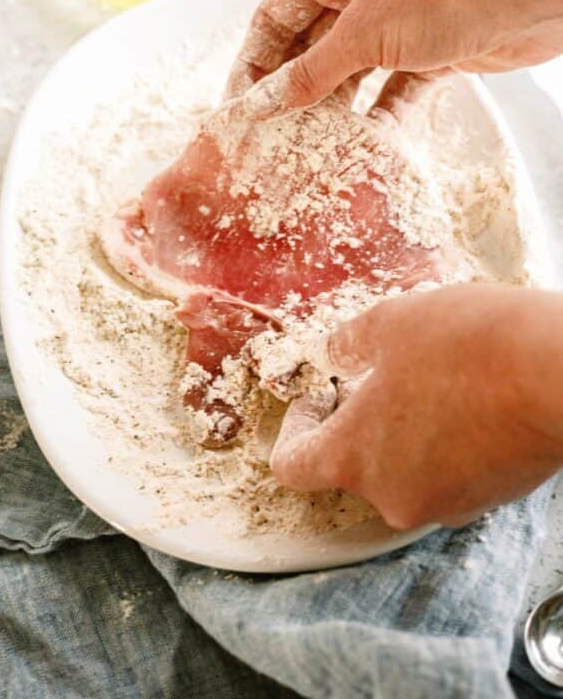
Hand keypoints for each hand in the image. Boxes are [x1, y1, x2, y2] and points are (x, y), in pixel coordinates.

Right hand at [227, 0, 562, 116]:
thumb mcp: (362, 35)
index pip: (276, 13)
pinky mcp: (429, 49)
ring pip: (350, 70)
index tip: (236, 106)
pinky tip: (366, 146)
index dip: (252, 60)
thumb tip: (260, 105)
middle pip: (310, 45)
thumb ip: (309, 74)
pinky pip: (392, 88)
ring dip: (332, 107)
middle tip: (267, 136)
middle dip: (291, 89)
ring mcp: (397, 19)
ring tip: (307, 148)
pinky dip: (380, 115)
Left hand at [270, 283, 562, 528]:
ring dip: (406, 430)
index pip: (292, 467)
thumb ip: (348, 342)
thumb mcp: (391, 323)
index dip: (295, 428)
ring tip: (433, 378)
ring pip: (404, 470)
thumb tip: (335, 352)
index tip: (318, 397)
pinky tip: (469, 399)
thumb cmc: (469, 346)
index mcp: (352, 457)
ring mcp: (444, 505)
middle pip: (352, 466)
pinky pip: (447, 474)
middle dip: (359, 420)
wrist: (559, 375)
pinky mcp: (488, 501)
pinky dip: (445, 443)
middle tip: (381, 373)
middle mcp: (392, 496)